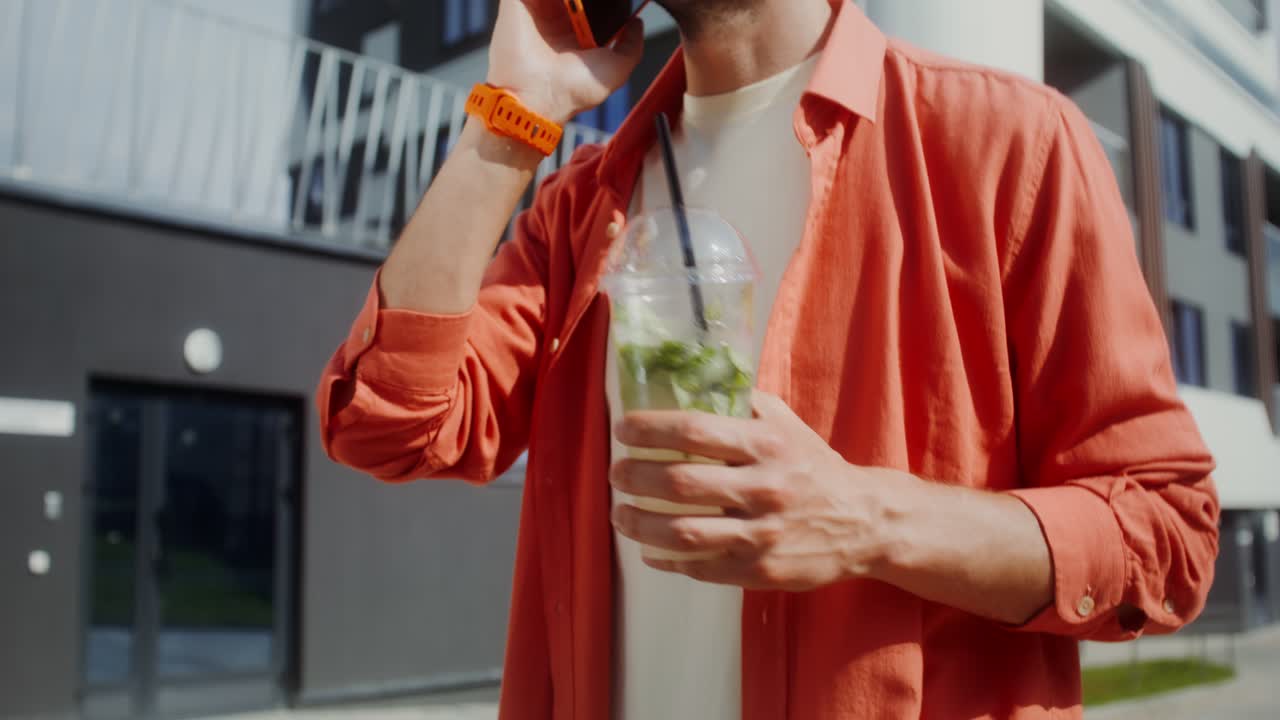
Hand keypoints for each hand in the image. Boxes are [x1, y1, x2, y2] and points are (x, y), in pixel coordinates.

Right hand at [487, 0, 645, 124]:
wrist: (537, 96)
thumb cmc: (573, 90)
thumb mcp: (616, 70)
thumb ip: (631, 46)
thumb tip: (636, 23)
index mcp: (576, 34)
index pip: (589, 5)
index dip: (600, 1)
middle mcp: (555, 20)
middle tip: (591, 0)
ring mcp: (535, 10)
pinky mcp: (517, 3)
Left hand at [610, 393, 916, 590]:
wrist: (865, 522)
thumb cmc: (814, 466)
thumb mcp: (785, 425)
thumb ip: (742, 404)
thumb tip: (690, 377)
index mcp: (767, 446)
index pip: (695, 431)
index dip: (650, 429)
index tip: (624, 428)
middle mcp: (765, 489)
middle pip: (681, 483)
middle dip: (636, 477)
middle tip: (616, 473)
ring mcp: (763, 534)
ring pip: (684, 533)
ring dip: (641, 524)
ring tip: (621, 514)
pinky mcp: (762, 571)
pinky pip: (702, 568)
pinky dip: (667, 560)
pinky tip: (650, 550)